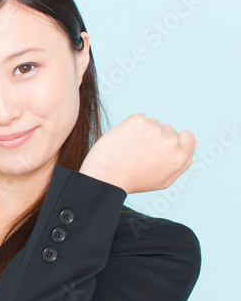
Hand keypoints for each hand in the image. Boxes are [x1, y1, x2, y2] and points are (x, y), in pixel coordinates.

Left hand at [79, 113, 196, 193]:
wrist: (105, 176)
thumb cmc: (133, 180)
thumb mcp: (164, 179)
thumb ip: (183, 161)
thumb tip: (195, 142)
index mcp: (181, 156)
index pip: (188, 136)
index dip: (174, 141)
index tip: (159, 149)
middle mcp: (171, 141)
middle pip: (168, 129)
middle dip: (156, 138)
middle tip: (140, 154)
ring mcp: (154, 129)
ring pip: (153, 124)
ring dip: (143, 133)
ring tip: (130, 150)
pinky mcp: (138, 121)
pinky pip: (139, 119)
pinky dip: (131, 127)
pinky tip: (124, 141)